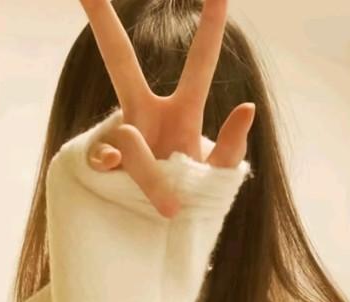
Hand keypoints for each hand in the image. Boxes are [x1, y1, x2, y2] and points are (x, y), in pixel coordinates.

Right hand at [79, 0, 255, 217]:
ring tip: (170, 205)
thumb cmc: (193, 197)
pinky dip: (110, 165)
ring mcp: (120, 137)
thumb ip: (233, 146)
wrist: (162, 229)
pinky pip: (103, 157)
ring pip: (125, 137)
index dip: (209, 29)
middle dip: (104, 24)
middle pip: (120, 62)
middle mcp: (145, 116)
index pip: (197, 65)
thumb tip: (248, 105)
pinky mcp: (102, 162)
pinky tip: (114, 172)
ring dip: (150, 173)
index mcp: (181, 113)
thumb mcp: (218, 175)